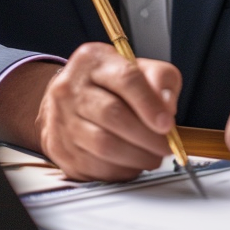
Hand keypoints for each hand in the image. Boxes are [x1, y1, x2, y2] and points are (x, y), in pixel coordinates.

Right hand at [36, 43, 181, 181]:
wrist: (70, 102)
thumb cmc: (110, 85)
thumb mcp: (140, 68)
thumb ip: (160, 78)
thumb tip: (167, 107)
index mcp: (94, 60)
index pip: (126, 79)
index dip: (150, 104)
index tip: (167, 125)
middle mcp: (71, 87)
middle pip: (113, 114)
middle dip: (147, 136)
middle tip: (166, 146)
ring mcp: (62, 119)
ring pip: (104, 145)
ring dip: (137, 156)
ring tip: (152, 156)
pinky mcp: (61, 149)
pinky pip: (96, 166)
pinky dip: (121, 170)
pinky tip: (131, 162)